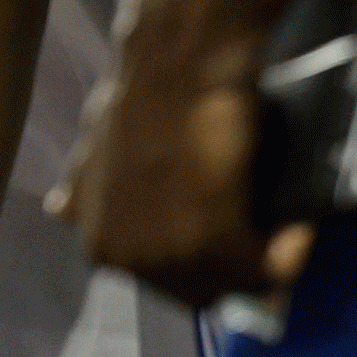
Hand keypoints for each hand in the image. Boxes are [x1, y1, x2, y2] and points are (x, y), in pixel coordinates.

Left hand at [55, 27, 311, 310]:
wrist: (176, 64)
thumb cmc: (141, 98)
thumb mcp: (95, 149)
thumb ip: (83, 187)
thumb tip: (60, 210)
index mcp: (99, 242)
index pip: (164, 285)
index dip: (203, 263)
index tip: (233, 236)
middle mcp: (127, 259)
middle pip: (199, 292)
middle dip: (234, 265)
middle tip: (261, 230)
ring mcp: (169, 254)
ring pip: (233, 284)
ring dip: (265, 259)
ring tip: (282, 223)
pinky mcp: (216, 239)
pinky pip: (266, 271)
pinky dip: (289, 253)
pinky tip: (296, 226)